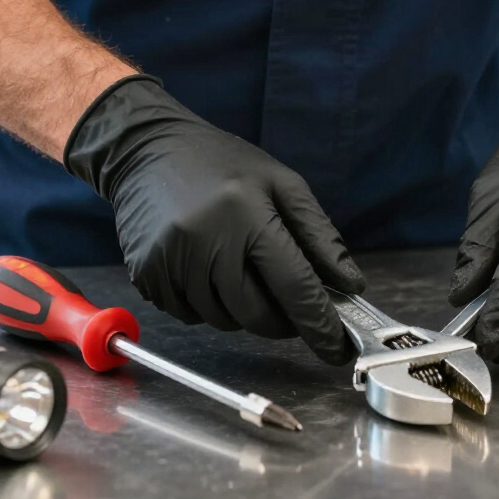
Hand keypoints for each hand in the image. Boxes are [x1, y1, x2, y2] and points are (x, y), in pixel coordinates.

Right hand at [65, 75, 363, 363]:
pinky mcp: (147, 275)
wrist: (147, 149)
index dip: (320, 323)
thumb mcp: (281, 183)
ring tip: (237, 265)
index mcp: (246, 212)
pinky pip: (191, 315)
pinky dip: (208, 304)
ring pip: (224, 320)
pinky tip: (206, 268)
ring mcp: (171, 260)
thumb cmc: (221, 164)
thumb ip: (318, 236)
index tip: (338, 349)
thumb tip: (350, 285)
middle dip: (281, 319)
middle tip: (288, 301)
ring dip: (242, 309)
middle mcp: (205, 239)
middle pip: (257, 314)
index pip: (293, 285)